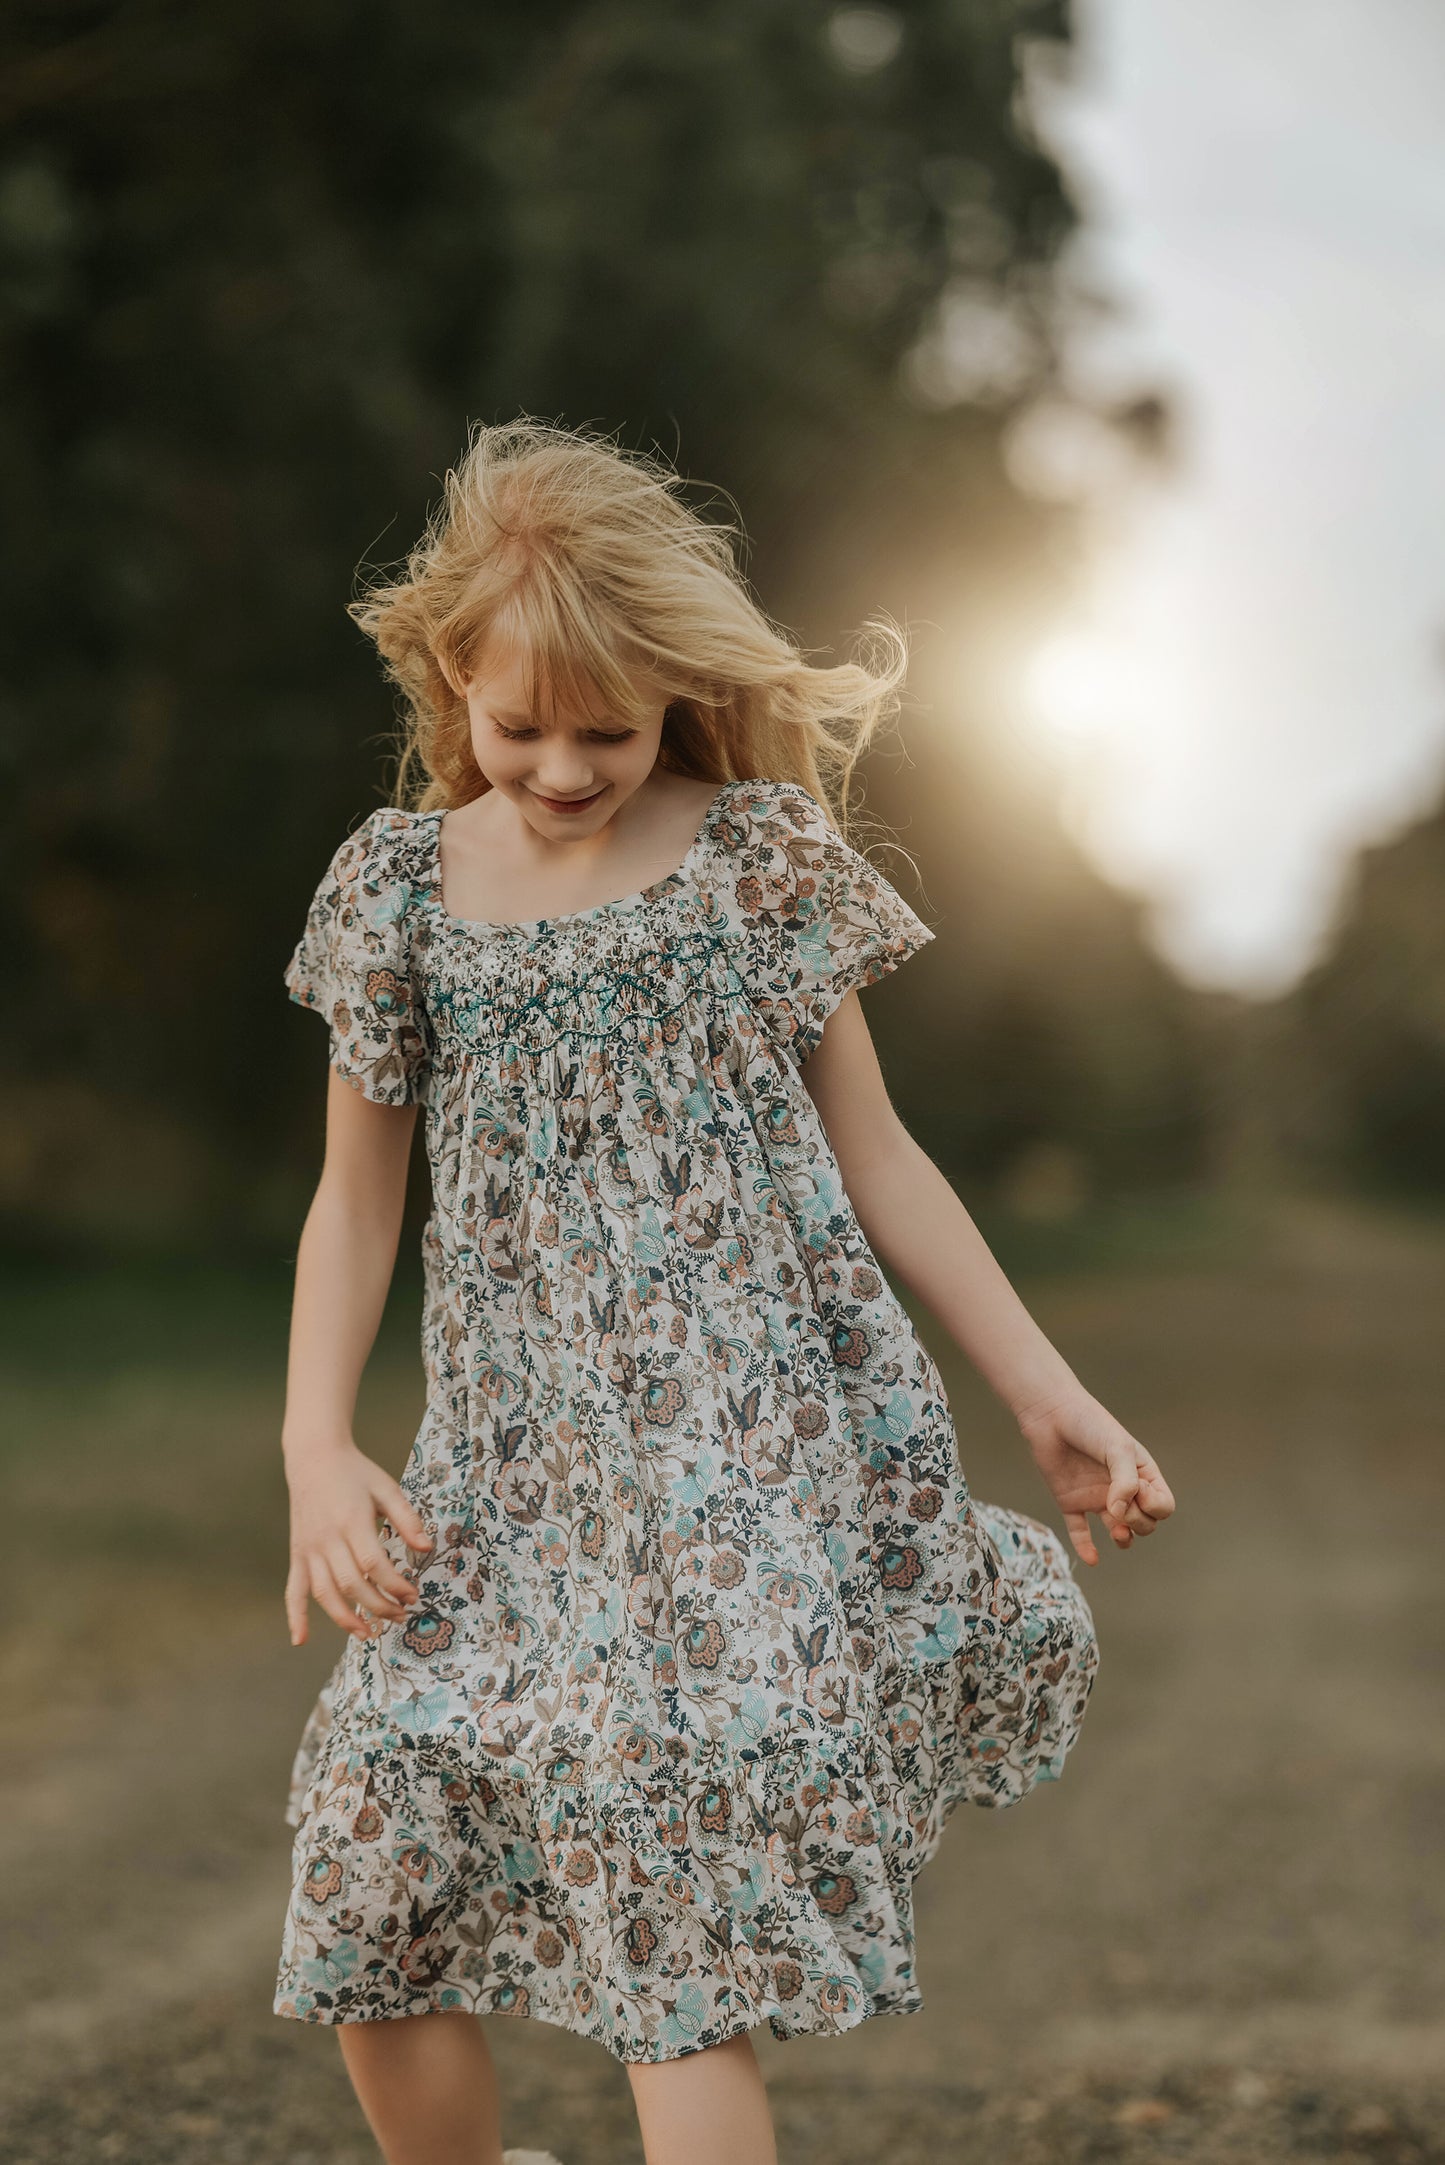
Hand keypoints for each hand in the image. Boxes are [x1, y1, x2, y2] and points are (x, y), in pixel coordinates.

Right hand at [284, 1439, 433, 1644]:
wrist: (314, 1458)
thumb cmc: (356, 1473)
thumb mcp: (386, 1488)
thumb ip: (407, 1519)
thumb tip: (427, 1548)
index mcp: (352, 1521)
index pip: (373, 1564)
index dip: (394, 1584)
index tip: (413, 1595)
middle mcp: (327, 1539)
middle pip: (352, 1584)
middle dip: (379, 1605)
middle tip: (401, 1615)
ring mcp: (309, 1549)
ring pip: (325, 1593)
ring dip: (346, 1619)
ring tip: (369, 1634)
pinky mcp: (297, 1555)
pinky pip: (293, 1590)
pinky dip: (295, 1616)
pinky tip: (300, 1640)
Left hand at [1016, 1386, 1175, 1565]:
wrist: (1050, 1413)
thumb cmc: (1089, 1424)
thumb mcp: (1118, 1447)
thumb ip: (1125, 1481)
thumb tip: (1119, 1515)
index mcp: (1141, 1473)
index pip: (1163, 1506)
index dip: (1155, 1507)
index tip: (1138, 1489)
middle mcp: (1122, 1489)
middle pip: (1145, 1523)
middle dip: (1139, 1523)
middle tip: (1120, 1509)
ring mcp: (1097, 1497)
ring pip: (1120, 1531)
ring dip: (1123, 1538)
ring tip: (1116, 1532)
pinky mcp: (1071, 1502)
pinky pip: (1081, 1532)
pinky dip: (1086, 1547)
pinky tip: (1092, 1558)